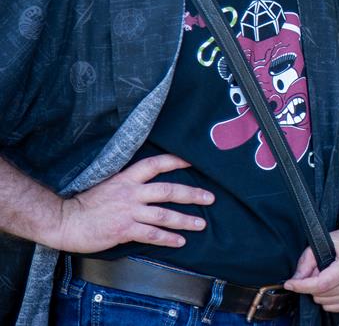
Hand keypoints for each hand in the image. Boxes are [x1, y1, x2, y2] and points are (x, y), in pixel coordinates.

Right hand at [52, 154, 213, 252]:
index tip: (193, 162)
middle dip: (192, 194)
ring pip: (163, 214)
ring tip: (201, 224)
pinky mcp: (123, 230)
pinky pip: (151, 234)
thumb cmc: (85, 204)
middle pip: (168, 190)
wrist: (64, 220)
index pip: (156, 164)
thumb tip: (150, 185)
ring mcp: (128, 212)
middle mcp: (130, 193)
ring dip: (185, 220)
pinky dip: (168, 239)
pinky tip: (180, 242)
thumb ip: (129, 185)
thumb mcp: (109, 185)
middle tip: (210, 198)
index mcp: (126, 178)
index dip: (175, 161)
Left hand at [283, 219, 338, 311]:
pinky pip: (331, 307)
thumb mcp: (323, 243)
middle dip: (312, 283)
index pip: (321, 284)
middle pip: (320, 294)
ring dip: (319, 290)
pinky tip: (333, 284)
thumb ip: (306, 262)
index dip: (302, 286)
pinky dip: (326, 297)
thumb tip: (295, 280)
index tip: (289, 284)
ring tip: (327, 274)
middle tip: (318, 269)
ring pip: (323, 302)